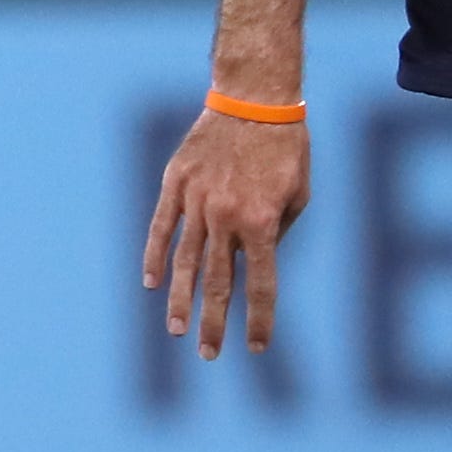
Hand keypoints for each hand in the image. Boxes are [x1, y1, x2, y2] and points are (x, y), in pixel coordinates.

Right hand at [143, 111, 313, 356]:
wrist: (254, 97)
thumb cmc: (286, 147)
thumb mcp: (299, 193)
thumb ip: (277, 231)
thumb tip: (254, 261)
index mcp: (261, 221)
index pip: (260, 283)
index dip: (258, 318)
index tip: (255, 347)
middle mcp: (226, 216)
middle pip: (217, 282)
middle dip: (213, 322)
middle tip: (208, 354)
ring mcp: (197, 200)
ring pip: (184, 261)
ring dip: (180, 300)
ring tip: (176, 332)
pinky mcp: (175, 183)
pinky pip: (161, 227)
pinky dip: (155, 257)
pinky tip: (152, 284)